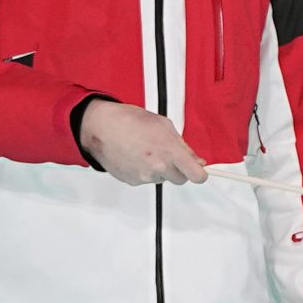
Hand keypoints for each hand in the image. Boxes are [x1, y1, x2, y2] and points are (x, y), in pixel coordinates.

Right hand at [76, 100, 204, 184]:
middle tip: (167, 155)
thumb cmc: (130, 120)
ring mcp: (145, 176)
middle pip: (180, 180)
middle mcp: (158, 167)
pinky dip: (144, 170)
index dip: (200, 174)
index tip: (199, 171)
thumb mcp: (164, 125)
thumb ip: (183, 146)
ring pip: (162, 179)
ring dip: (159, 169)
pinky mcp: (133, 181)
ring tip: (146, 151)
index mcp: (170, 152)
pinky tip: (136, 156)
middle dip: (178, 169)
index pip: (196, 175)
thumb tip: (197, 160)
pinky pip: (146, 179)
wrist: (102, 127)